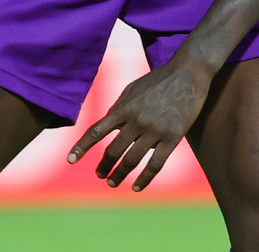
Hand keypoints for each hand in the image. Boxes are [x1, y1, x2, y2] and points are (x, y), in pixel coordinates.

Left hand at [67, 60, 210, 191]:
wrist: (188, 73)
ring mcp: (154, 130)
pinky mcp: (172, 137)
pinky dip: (144, 179)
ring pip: (132, 160)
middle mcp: (136, 120)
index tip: (70, 159)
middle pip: (113, 150)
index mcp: (124, 107)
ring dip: (120, 174)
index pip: (96, 131)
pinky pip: (155, 164)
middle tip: (100, 175)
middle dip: (104, 165)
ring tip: (113, 182)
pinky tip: (136, 187)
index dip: (81, 147)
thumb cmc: (158, 79)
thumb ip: (119, 107)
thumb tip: (106, 125)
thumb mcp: (133, 88)